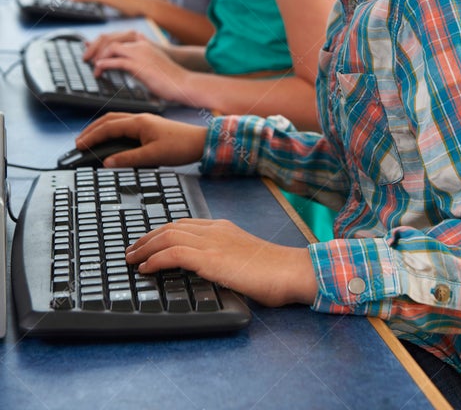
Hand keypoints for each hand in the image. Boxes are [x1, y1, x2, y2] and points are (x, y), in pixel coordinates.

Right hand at [75, 111, 206, 167]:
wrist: (201, 141)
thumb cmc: (180, 146)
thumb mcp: (153, 156)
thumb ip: (128, 159)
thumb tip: (107, 163)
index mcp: (138, 123)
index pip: (108, 128)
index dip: (91, 136)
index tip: (78, 145)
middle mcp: (140, 119)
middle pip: (109, 120)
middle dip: (92, 130)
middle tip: (79, 142)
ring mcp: (145, 121)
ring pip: (116, 120)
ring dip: (101, 128)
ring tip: (90, 139)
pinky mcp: (150, 126)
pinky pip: (125, 124)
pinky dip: (112, 130)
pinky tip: (112, 139)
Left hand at [90, 37, 190, 102]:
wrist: (183, 83)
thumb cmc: (170, 77)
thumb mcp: (154, 62)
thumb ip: (141, 56)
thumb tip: (128, 56)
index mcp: (143, 43)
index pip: (116, 36)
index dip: (100, 42)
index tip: (89, 49)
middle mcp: (140, 45)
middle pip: (109, 39)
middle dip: (95, 48)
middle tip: (86, 59)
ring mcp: (139, 54)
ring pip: (110, 48)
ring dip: (98, 57)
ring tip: (93, 67)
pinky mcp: (139, 66)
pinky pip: (116, 62)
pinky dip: (104, 65)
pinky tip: (99, 70)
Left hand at [126, 218, 317, 306]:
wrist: (291, 270)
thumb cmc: (274, 272)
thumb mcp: (243, 260)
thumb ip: (224, 260)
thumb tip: (209, 273)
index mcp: (222, 228)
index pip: (183, 224)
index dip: (161, 232)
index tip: (147, 243)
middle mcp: (214, 230)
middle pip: (171, 226)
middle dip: (147, 238)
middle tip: (131, 250)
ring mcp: (212, 242)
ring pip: (167, 236)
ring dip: (144, 247)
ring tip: (131, 259)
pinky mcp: (211, 258)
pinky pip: (173, 253)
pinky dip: (155, 259)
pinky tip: (146, 268)